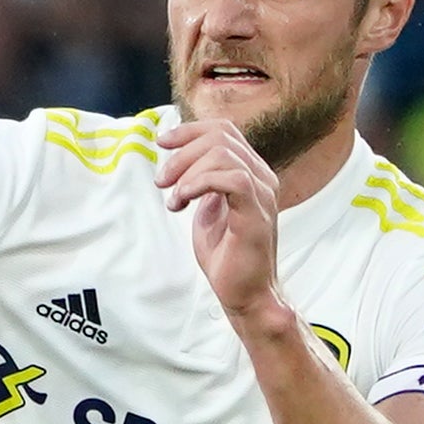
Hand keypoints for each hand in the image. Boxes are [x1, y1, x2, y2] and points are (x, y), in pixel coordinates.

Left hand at [158, 116, 288, 333]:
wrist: (244, 292)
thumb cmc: (226, 255)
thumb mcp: (208, 210)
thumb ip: (202, 183)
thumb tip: (183, 164)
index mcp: (251, 173)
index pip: (224, 131)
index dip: (189, 131)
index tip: (162, 143)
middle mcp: (262, 177)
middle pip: (220, 137)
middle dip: (181, 154)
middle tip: (161, 182)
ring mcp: (262, 194)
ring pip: (224, 154)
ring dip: (187, 172)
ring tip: (173, 199)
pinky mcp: (256, 213)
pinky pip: (232, 179)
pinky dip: (199, 184)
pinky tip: (183, 202)